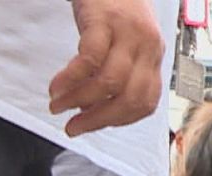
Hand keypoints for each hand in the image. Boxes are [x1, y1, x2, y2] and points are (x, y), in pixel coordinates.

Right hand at [51, 0, 165, 137]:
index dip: (119, 121)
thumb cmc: (114, 6)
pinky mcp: (103, 20)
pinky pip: (89, 59)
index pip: (146, 103)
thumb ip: (122, 69)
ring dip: (80, 101)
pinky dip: (71, 79)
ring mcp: (127, 33)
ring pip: (110, 82)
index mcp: (154, 57)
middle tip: (73, 127)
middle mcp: (147, 47)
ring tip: (58, 105)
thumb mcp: (127, 40)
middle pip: (130, 98)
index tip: (94, 126)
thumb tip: (97, 107)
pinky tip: (56, 86)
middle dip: (99, 119)